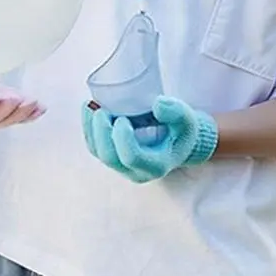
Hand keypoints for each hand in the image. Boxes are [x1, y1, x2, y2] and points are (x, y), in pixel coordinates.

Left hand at [82, 96, 218, 182]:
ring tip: (91, 106)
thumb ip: (177, 112)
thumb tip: (157, 104)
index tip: (122, 119)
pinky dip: (88, 127)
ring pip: (97, 152)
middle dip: (101, 132)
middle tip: (101, 111)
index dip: (122, 138)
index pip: (131, 157)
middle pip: (109, 156)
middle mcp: (136, 171)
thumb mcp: (187, 120)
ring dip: (90, 128)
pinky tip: (88, 108)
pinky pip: (93, 146)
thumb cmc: (180, 131)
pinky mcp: (112, 157)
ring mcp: (121, 166)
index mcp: (156, 165)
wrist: (176, 142)